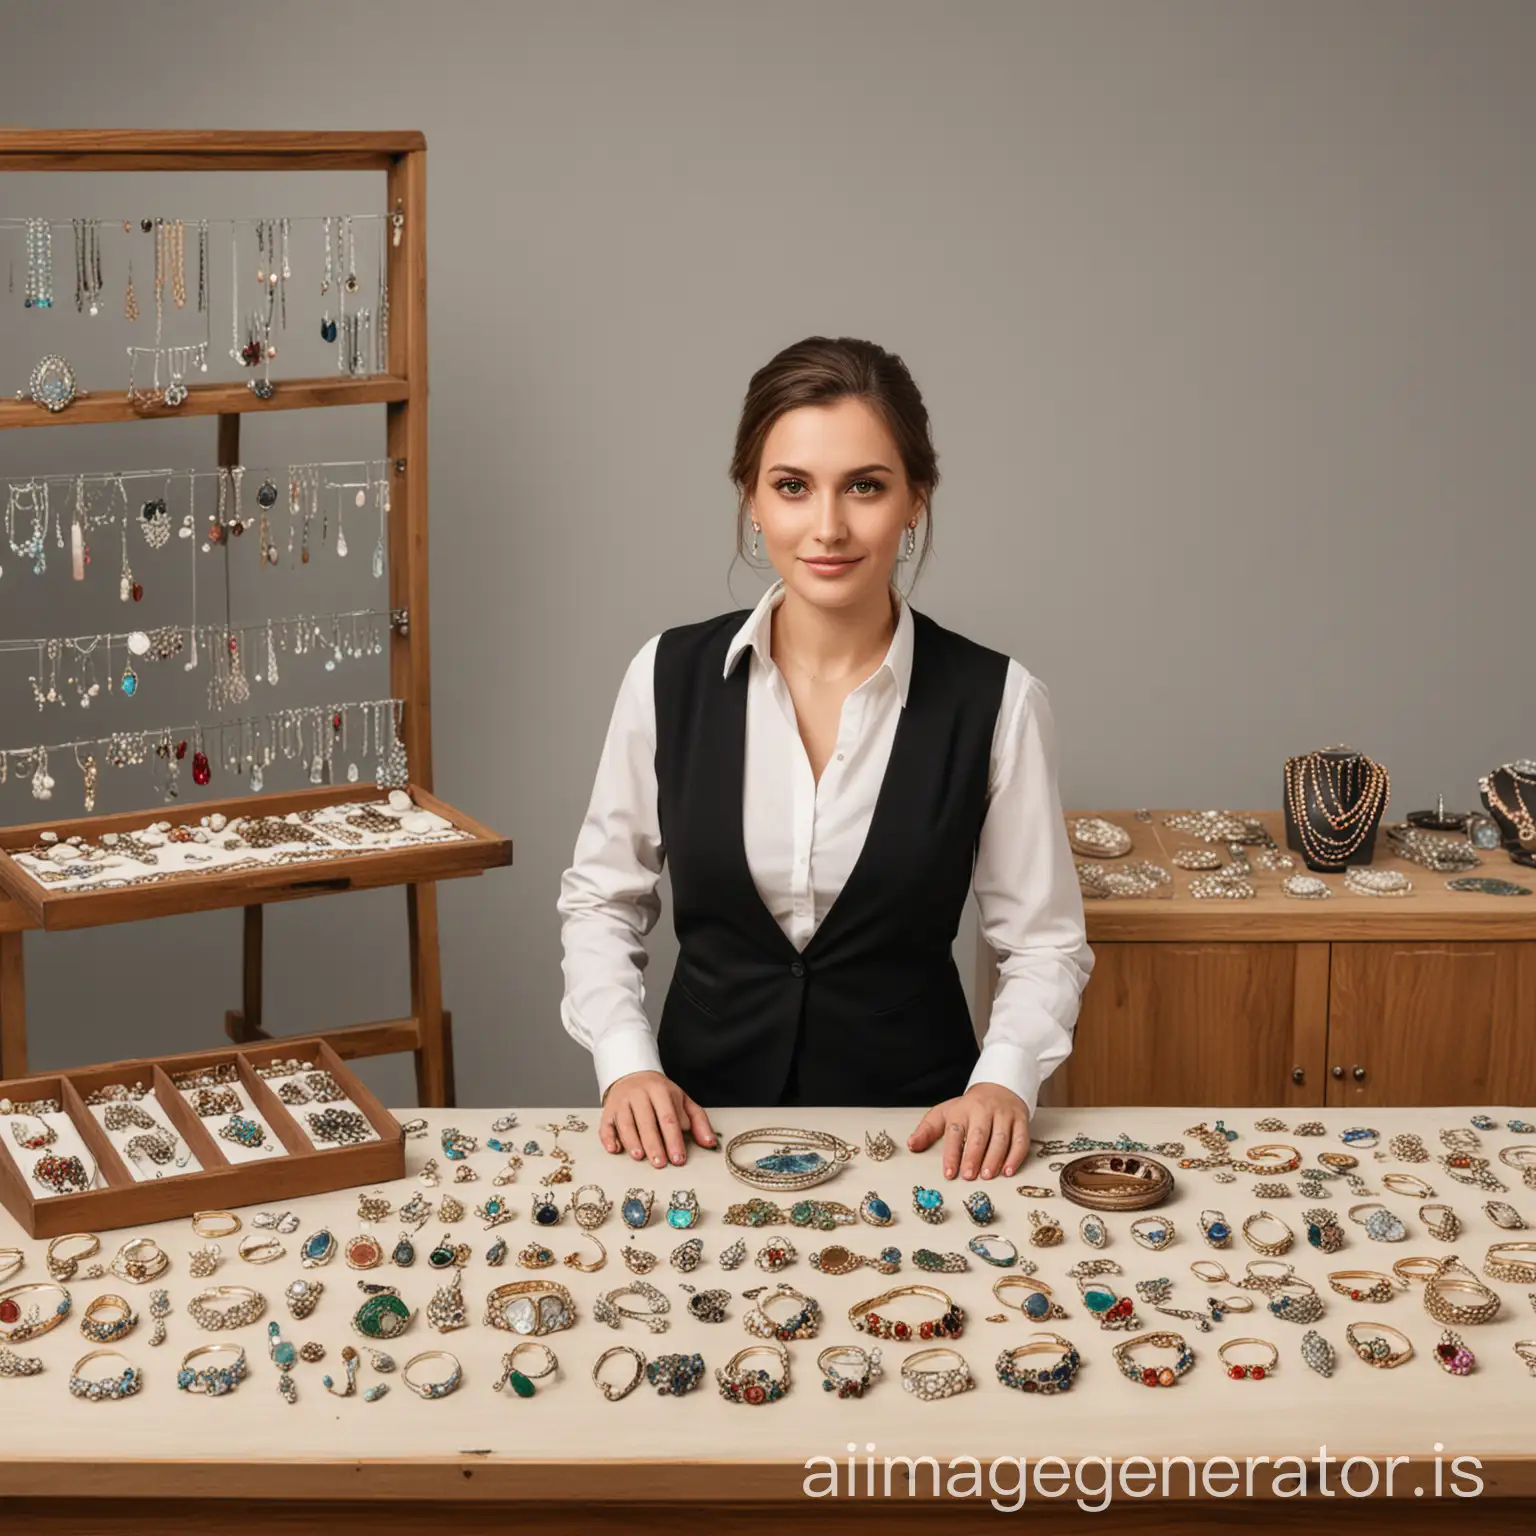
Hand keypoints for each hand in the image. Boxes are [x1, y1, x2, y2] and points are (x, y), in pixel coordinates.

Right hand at [599, 1070, 716, 1168]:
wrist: (632, 1074)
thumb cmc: (660, 1093)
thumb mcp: (682, 1100)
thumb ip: (698, 1121)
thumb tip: (710, 1142)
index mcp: (660, 1091)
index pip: (668, 1117)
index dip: (673, 1139)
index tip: (678, 1158)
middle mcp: (639, 1095)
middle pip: (647, 1121)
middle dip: (654, 1144)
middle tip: (660, 1163)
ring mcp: (621, 1102)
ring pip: (625, 1123)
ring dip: (632, 1141)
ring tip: (640, 1157)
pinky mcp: (608, 1110)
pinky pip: (605, 1124)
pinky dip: (608, 1138)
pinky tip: (614, 1149)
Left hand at [907, 1083, 1028, 1179]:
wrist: (999, 1086)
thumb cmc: (969, 1107)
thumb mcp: (945, 1113)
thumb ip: (928, 1130)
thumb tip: (911, 1145)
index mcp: (962, 1110)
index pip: (955, 1132)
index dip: (951, 1153)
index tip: (949, 1173)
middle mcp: (983, 1110)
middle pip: (978, 1134)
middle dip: (973, 1156)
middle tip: (969, 1176)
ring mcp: (1004, 1115)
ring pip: (1000, 1138)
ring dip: (994, 1158)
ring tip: (987, 1176)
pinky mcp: (1020, 1120)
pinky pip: (1020, 1139)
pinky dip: (1015, 1156)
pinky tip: (1008, 1171)